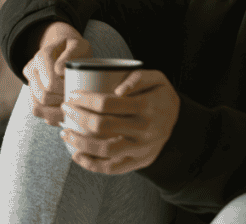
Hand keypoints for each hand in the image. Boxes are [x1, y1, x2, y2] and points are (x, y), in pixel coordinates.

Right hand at [22, 21, 91, 125]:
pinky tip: (64, 114)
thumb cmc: (75, 49)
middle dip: (62, 102)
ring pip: (37, 108)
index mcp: (42, 57)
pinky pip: (37, 112)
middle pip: (43, 97)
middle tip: (77, 101)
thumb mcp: (78, 46)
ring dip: (56, 113)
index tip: (78, 90)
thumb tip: (59, 71)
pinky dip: (51, 116)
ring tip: (72, 110)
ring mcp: (29, 83)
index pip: (50, 84)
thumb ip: (71, 54)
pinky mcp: (31, 94)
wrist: (64, 49)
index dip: (65, 91)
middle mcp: (31, 70)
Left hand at [60, 69, 179, 174]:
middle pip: (103, 126)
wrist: (180, 123)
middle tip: (66, 109)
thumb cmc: (161, 97)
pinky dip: (91, 164)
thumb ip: (138, 77)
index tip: (73, 95)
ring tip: (65, 133)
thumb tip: (118, 89)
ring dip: (80, 142)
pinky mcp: (139, 162)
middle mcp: (145, 130)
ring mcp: (142, 149)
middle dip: (78, 117)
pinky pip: (112, 168)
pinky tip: (76, 155)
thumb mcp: (158, 79)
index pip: (108, 104)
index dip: (86, 99)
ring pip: (105, 150)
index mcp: (147, 106)